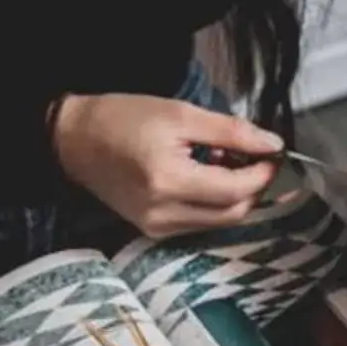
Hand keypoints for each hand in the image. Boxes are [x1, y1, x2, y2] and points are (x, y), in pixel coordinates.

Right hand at [52, 93, 283, 236]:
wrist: (75, 140)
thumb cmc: (122, 119)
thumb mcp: (181, 114)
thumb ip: (230, 131)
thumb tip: (271, 145)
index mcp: (169, 181)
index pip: (236, 191)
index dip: (262, 173)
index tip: (271, 152)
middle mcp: (163, 214)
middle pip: (233, 213)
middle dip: (252, 186)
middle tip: (252, 156)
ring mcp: (157, 227)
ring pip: (219, 221)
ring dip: (233, 196)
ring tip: (222, 161)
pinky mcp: (153, 231)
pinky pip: (199, 223)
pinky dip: (212, 203)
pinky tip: (203, 176)